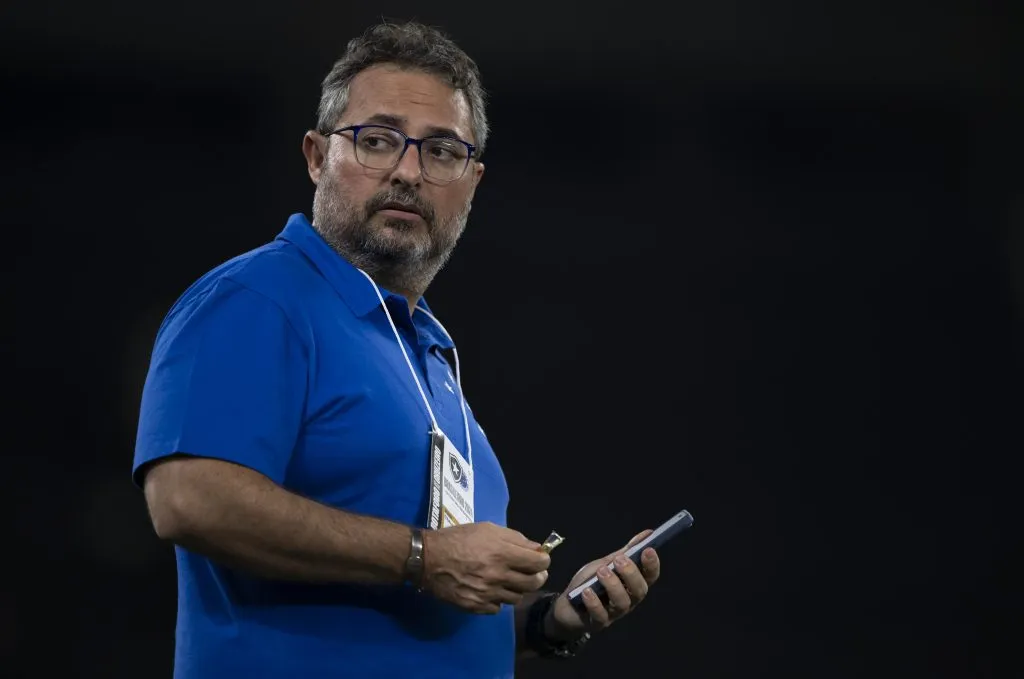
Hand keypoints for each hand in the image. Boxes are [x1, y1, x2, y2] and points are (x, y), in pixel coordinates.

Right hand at [422, 522, 550, 613]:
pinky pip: (497, 608)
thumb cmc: (458, 538)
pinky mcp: (476, 607)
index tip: (540, 559)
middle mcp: (499, 576)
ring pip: (516, 598)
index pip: (539, 563)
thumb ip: (514, 538)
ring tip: (507, 580)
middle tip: (531, 572)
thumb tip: (536, 548)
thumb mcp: (487, 529)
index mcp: (503, 553)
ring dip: (516, 589)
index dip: (543, 560)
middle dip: (537, 577)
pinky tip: (490, 590)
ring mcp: (488, 594)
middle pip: (533, 583)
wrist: (428, 559)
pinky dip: (497, 600)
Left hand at [546, 530, 660, 638]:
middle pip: (639, 591)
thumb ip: (625, 551)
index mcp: (632, 585)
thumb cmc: (591, 582)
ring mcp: (613, 614)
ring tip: (601, 571)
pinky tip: (587, 591)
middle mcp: (628, 600)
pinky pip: (600, 616)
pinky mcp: (597, 623)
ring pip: (621, 603)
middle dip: (631, 574)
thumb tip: (648, 533)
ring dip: (613, 585)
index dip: (652, 564)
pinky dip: (594, 603)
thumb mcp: (606, 563)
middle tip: (619, 560)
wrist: (567, 604)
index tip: (648, 549)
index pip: (650, 577)